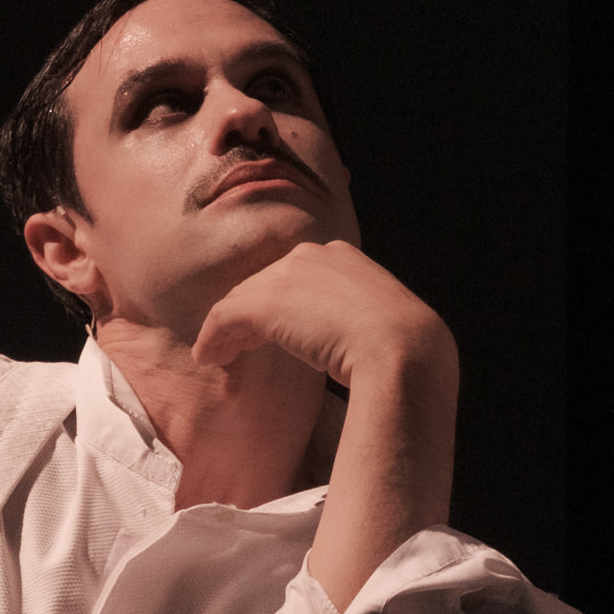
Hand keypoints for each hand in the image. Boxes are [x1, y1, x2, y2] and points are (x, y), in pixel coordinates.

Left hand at [196, 242, 456, 610]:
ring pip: (244, 298)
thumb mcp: (386, 327)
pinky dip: (213, 337)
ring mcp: (290, 274)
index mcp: (346, 258)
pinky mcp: (267, 300)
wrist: (404, 352)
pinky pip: (226, 315)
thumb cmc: (405, 353)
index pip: (301, 276)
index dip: (283, 304)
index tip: (275, 330)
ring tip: (217, 355)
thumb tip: (352, 351)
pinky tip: (209, 358)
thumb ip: (362, 325)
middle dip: (251, 312)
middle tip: (237, 344)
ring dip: (228, 328)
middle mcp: (316, 255)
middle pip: (269, 283)